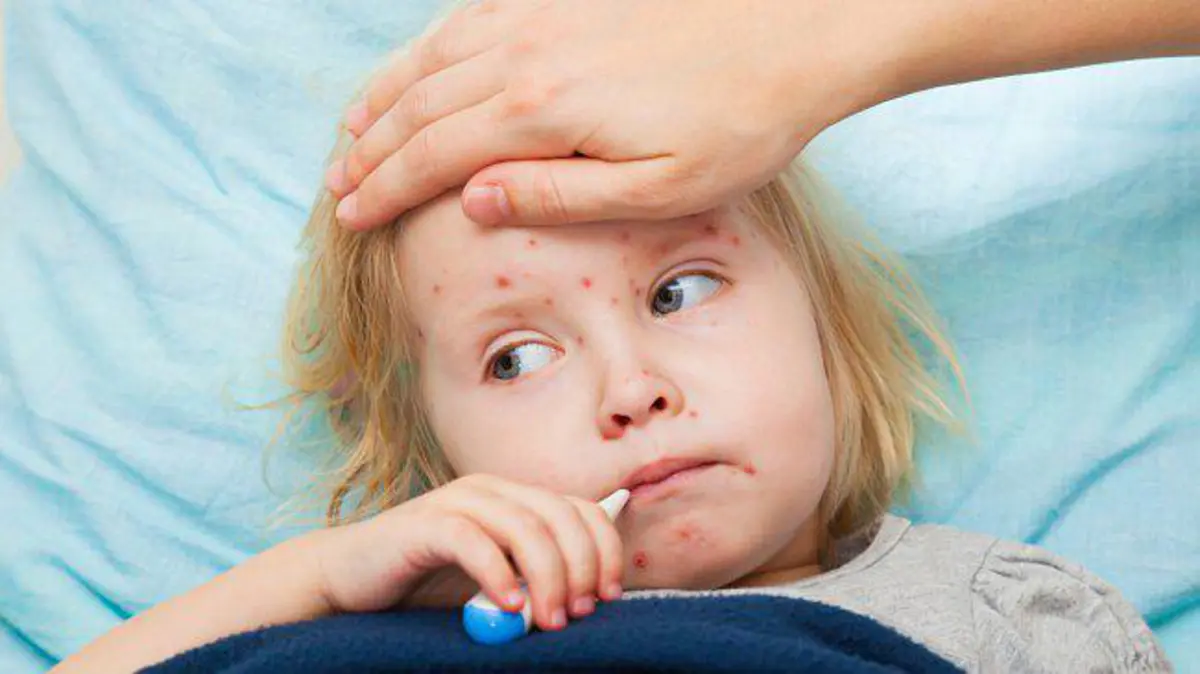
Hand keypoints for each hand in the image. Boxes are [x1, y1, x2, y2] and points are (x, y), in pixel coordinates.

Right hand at [313, 474, 623, 631]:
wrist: (349, 580)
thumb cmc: (426, 587)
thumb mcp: (495, 583)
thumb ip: (535, 580)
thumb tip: (592, 599)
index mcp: (516, 499)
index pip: (582, 509)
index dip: (605, 550)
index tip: (610, 596)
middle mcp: (492, 490)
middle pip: (560, 516)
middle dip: (581, 566)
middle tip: (581, 613)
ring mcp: (457, 501)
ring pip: (525, 527)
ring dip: (548, 576)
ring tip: (549, 619)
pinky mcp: (424, 524)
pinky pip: (473, 541)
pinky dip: (497, 573)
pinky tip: (507, 605)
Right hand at [327, 0, 875, 229]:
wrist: (801, 27)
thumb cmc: (743, 120)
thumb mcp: (660, 187)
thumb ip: (560, 196)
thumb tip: (475, 203)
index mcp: (545, 110)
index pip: (434, 155)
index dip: (384, 189)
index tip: (350, 217)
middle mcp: (528, 51)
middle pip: (420, 104)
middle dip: (371, 150)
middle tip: (338, 188)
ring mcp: (545, 12)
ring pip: (435, 55)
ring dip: (387, 96)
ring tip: (355, 132)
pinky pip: (472, 16)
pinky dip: (431, 48)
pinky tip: (422, 66)